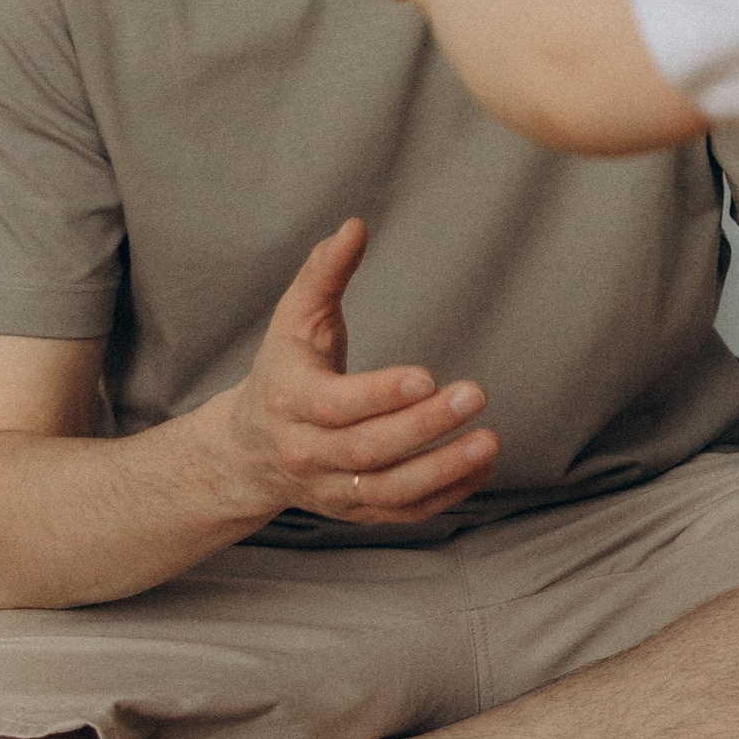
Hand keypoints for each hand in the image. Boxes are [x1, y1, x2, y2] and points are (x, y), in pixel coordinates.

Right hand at [218, 219, 501, 524]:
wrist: (249, 448)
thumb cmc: (284, 369)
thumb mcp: (293, 319)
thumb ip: (323, 273)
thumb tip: (354, 226)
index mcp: (288, 401)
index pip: (335, 406)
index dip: (381, 394)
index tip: (428, 374)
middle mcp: (306, 453)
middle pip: (367, 451)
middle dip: (424, 426)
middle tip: (477, 393)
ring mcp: (331, 490)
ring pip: (388, 492)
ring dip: (442, 470)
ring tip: (489, 442)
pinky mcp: (356, 511)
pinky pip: (403, 512)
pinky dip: (446, 494)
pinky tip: (482, 465)